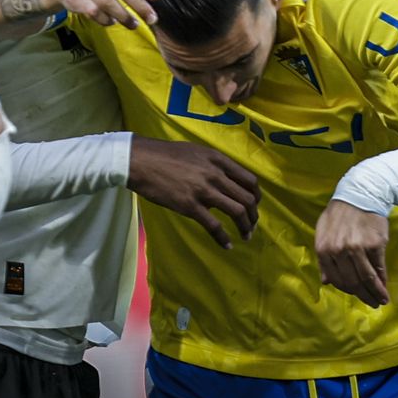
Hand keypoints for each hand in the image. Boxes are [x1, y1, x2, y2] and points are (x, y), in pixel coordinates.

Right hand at [129, 137, 260, 248]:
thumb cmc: (166, 155)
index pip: (250, 180)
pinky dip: (223, 238)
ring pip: (237, 212)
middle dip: (253, 215)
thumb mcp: (196, 152)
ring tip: (246, 236)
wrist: (141, 161)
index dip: (256, 196)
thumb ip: (214, 166)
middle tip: (252, 225)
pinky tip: (226, 245)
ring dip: (245, 227)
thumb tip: (224, 182)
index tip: (254, 206)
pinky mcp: (190, 206)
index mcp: (218, 160)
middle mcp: (216, 174)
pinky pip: (214, 226)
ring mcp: (204, 190)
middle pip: (247, 198)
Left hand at [315, 199, 389, 307]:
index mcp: (324, 249)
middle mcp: (339, 251)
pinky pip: (378, 268)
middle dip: (363, 296)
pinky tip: (385, 288)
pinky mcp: (374, 245)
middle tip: (371, 303)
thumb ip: (323, 257)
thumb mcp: (323, 231)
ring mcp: (357, 248)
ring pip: (366, 278)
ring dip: (374, 293)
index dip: (347, 290)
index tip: (356, 295)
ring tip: (381, 300)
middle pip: (352, 281)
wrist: (361, 193)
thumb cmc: (340, 212)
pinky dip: (382, 281)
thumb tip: (326, 281)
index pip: (336, 279)